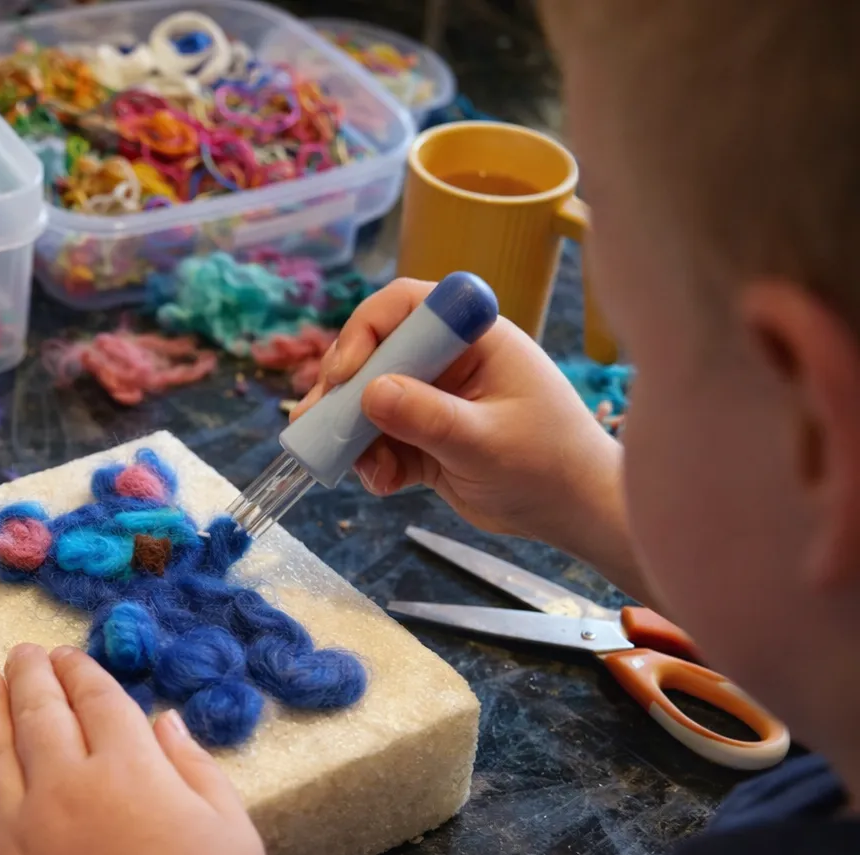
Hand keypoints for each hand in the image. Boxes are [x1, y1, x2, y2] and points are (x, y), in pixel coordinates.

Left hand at [0, 644, 270, 854]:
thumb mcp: (234, 834)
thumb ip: (194, 768)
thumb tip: (162, 719)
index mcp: (130, 771)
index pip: (96, 700)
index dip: (80, 671)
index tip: (67, 656)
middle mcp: (65, 789)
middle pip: (38, 714)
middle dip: (28, 676)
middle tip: (20, 653)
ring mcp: (18, 834)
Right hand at [293, 278, 650, 600]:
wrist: (573, 512)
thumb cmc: (549, 464)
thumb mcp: (485, 441)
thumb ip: (428, 417)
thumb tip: (368, 393)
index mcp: (473, 339)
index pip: (406, 307)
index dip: (366, 331)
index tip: (346, 374)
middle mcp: (448, 361)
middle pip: (375, 354)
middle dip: (343, 389)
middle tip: (317, 421)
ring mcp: (433, 399)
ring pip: (369, 402)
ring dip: (351, 433)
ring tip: (352, 465)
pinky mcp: (424, 438)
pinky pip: (380, 441)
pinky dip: (371, 462)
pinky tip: (383, 483)